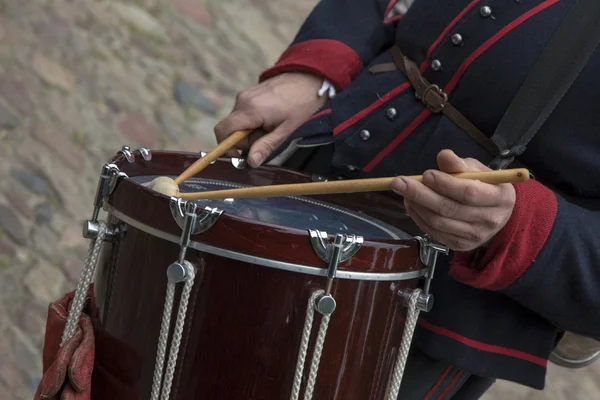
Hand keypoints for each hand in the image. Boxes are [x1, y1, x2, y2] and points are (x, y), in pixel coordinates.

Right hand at [214, 72, 326, 167]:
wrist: (307, 79)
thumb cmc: (300, 104)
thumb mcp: (285, 130)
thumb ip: (266, 146)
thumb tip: (251, 162)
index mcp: (250, 110)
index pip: (223, 131)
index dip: (227, 147)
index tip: (241, 156)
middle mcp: (242, 100)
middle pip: (230, 129)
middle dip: (245, 140)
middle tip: (266, 138)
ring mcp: (244, 95)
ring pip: (237, 123)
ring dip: (250, 132)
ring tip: (271, 127)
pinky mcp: (247, 94)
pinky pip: (242, 114)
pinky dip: (252, 122)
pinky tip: (268, 119)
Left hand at [390, 149, 515, 251]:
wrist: (497, 215)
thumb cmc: (485, 186)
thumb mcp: (477, 170)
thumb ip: (459, 164)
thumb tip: (443, 156)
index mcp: (500, 198)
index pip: (468, 193)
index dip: (445, 184)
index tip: (426, 174)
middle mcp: (490, 220)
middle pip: (449, 209)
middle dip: (421, 194)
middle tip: (399, 182)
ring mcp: (475, 236)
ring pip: (438, 222)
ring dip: (416, 205)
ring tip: (404, 191)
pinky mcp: (460, 245)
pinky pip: (434, 232)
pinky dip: (418, 217)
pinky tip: (411, 204)